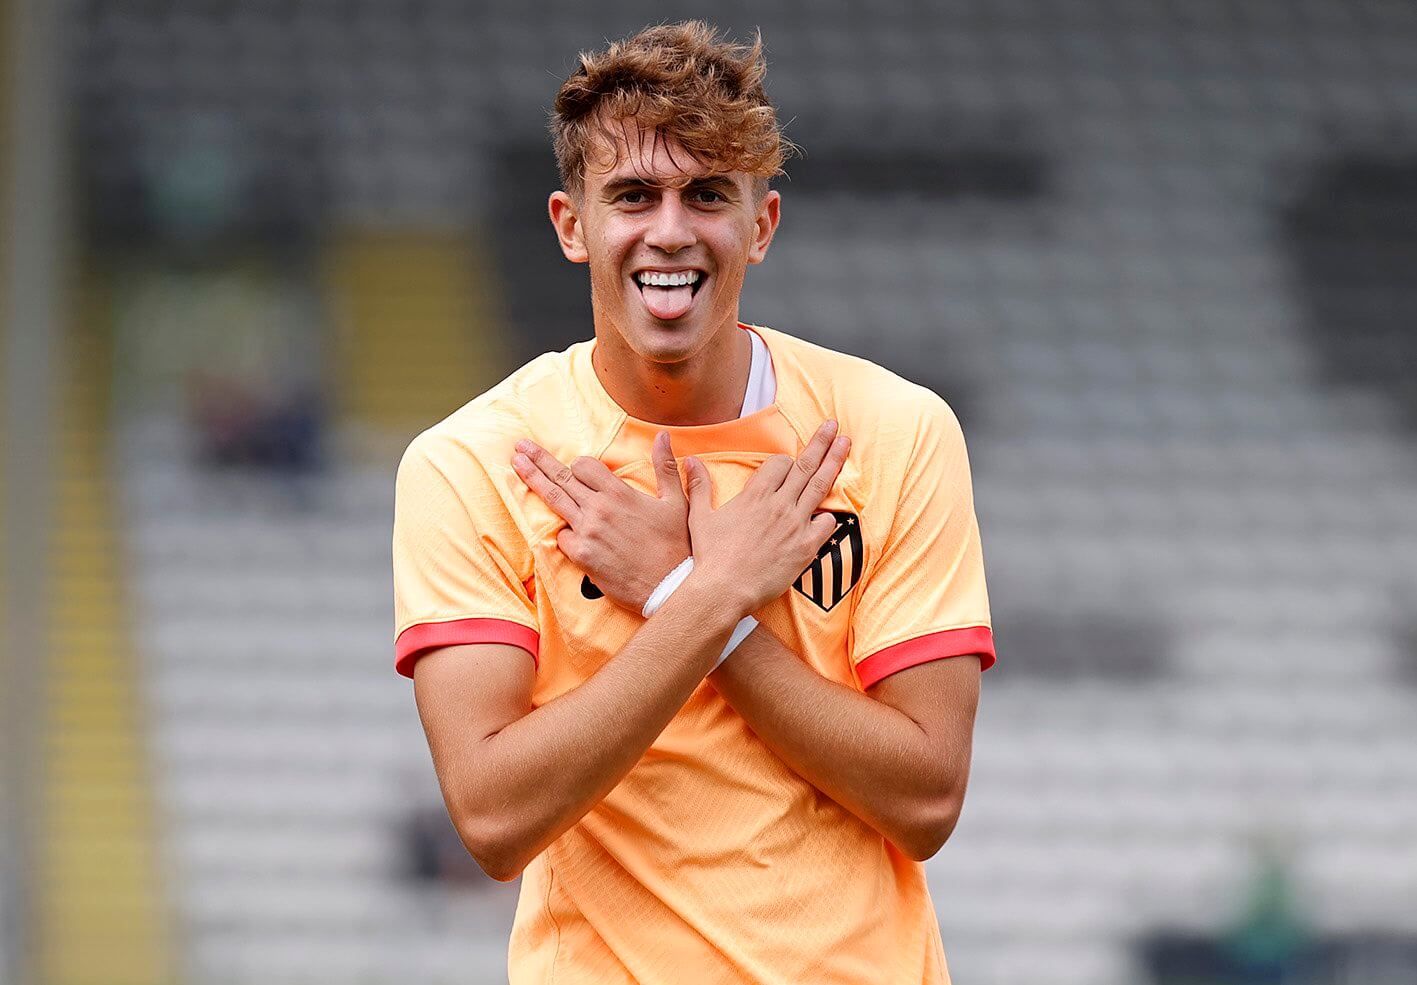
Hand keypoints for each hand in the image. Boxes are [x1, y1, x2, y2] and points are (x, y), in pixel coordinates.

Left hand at [511, 431, 690, 613]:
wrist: (670, 587)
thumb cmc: (677, 545)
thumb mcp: (677, 502)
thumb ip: (665, 466)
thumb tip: (663, 436)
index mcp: (619, 493)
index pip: (584, 466)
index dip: (579, 466)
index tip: (578, 469)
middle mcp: (599, 509)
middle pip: (561, 477)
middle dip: (538, 459)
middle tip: (520, 446)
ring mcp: (587, 532)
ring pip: (553, 500)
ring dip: (532, 479)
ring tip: (516, 465)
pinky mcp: (581, 555)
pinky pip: (560, 536)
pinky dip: (563, 532)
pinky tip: (565, 531)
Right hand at [682, 420, 849, 616]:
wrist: (723, 590)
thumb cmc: (710, 556)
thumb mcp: (699, 517)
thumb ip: (699, 486)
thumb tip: (691, 460)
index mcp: (755, 495)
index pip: (779, 463)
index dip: (783, 462)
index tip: (785, 465)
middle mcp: (778, 505)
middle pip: (805, 465)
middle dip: (820, 442)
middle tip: (832, 425)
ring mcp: (795, 525)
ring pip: (820, 486)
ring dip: (834, 462)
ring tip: (845, 443)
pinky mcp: (806, 547)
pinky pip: (827, 524)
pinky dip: (830, 516)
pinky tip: (830, 512)